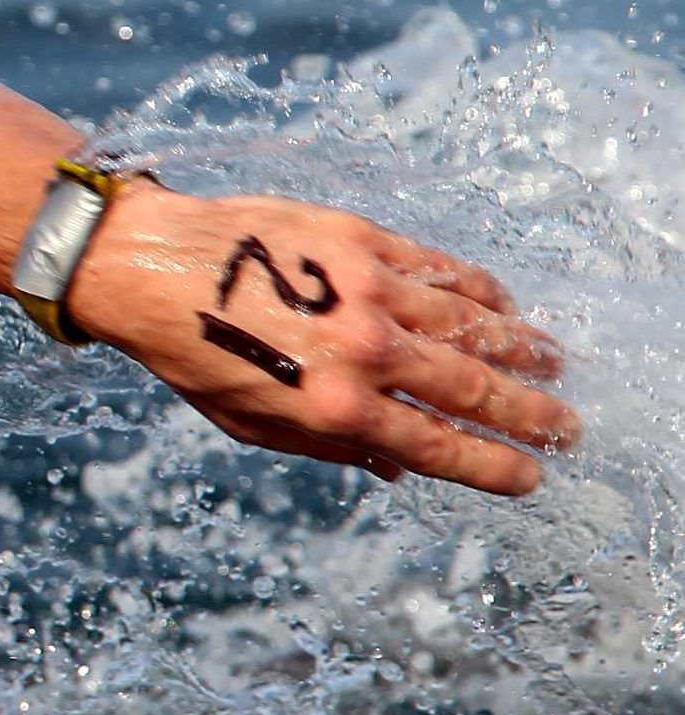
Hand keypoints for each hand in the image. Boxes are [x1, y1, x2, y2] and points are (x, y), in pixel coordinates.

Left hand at [66, 186, 576, 495]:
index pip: (438, 446)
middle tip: (566, 428)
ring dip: (521, 349)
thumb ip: (331, 447)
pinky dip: (481, 292)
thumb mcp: (252, 425)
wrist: (149, 267)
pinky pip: (442, 269)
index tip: (530, 476)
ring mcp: (367, 289)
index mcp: (333, 408)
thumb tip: (398, 468)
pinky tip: (502, 308)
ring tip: (551, 363)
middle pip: (472, 388)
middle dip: (529, 413)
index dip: (493, 467)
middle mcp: (361, 351)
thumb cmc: (191, 355)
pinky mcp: (362, 238)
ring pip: (472, 324)